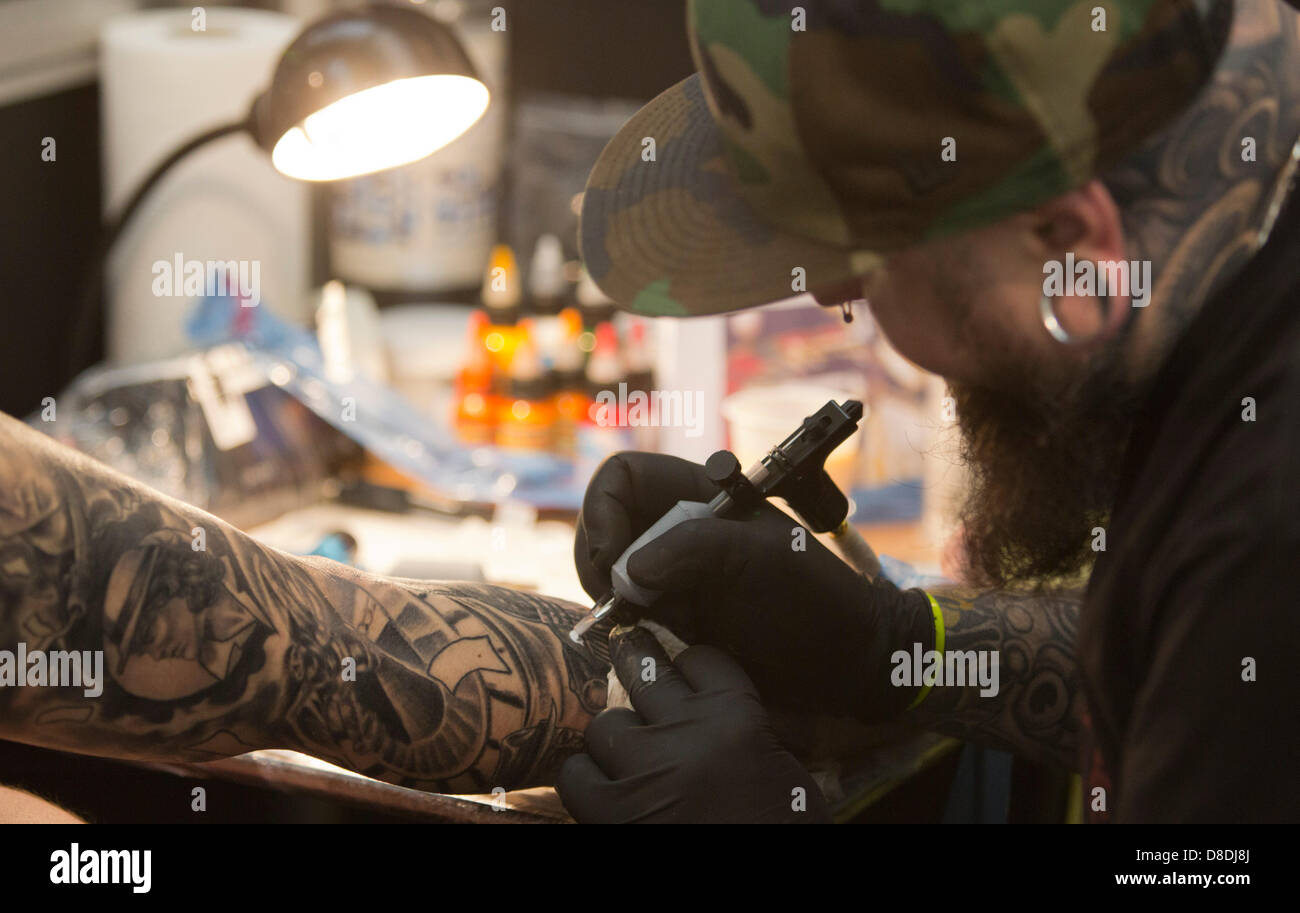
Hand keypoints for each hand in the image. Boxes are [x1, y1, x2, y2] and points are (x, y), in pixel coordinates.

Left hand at [556, 627, 829, 822]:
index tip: (683, 666)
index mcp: (738, 716)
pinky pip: (576, 775)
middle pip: (644, 670)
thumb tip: (701, 704)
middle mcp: (688, 732)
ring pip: (604, 723)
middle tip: (628, 646)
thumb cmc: (783, 827)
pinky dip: (586, 778)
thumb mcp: (777, 765)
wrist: (766, 890)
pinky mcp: (612, 814)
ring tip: (625, 753)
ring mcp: (645, 772)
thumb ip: (737, 728)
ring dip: (614, 737)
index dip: (688, 662)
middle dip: (635, 657)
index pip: (701, 659)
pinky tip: (601, 787)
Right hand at [575, 452, 934, 719]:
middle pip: (604, 526)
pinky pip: (625, 612)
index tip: (611, 556)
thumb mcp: (761, 558)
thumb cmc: (816, 599)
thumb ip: (693, 549)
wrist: (843, 661)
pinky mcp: (671, 615)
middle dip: (597, 559)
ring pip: (608, 572)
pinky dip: (622, 625)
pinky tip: (648, 637)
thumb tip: (627, 571)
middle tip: (615, 601)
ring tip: (637, 622)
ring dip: (609, 597)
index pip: (623, 478)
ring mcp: (672, 573)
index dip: (603, 508)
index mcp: (701, 494)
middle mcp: (677, 528)